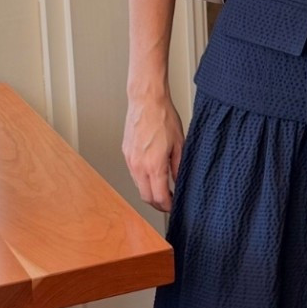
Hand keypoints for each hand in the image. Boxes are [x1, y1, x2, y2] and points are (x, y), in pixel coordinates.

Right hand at [122, 92, 183, 212]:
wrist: (146, 101)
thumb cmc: (163, 117)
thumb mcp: (180, 145)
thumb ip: (179, 167)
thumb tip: (180, 183)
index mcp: (154, 165)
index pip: (159, 197)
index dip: (168, 206)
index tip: (174, 206)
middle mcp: (138, 165)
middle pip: (146, 197)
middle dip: (158, 203)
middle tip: (169, 201)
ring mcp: (130, 160)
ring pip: (138, 186)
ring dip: (150, 191)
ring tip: (163, 187)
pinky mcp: (126, 153)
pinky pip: (134, 173)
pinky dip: (143, 179)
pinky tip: (153, 173)